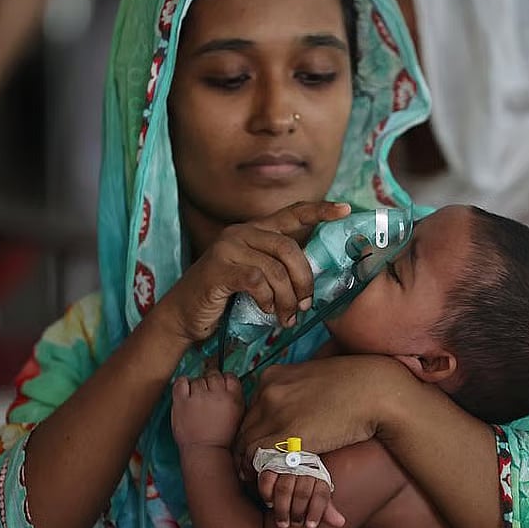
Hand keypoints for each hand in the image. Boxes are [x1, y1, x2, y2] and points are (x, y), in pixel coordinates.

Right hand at [157, 201, 349, 342]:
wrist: (183, 317)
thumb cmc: (224, 299)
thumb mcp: (255, 279)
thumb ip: (278, 269)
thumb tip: (313, 278)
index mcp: (254, 231)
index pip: (292, 213)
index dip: (320, 210)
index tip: (345, 210)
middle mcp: (241, 233)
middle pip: (289, 248)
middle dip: (304, 280)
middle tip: (305, 305)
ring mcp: (228, 248)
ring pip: (276, 268)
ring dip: (288, 298)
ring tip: (287, 317)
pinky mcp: (219, 269)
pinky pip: (257, 282)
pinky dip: (268, 300)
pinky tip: (267, 311)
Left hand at [171, 373, 244, 448]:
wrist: (205, 451)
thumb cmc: (221, 436)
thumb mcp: (238, 414)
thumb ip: (234, 396)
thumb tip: (227, 381)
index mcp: (233, 397)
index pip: (230, 376)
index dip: (224, 380)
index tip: (219, 387)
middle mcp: (217, 394)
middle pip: (213, 375)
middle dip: (210, 383)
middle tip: (207, 397)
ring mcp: (198, 397)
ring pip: (197, 379)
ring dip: (197, 387)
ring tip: (197, 401)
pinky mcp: (182, 401)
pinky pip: (181, 382)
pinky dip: (183, 384)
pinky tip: (186, 393)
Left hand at [235, 355, 421, 473]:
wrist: (376, 390)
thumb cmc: (355, 385)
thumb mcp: (316, 379)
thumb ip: (298, 392)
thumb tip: (294, 411)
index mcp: (274, 375)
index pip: (252, 410)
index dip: (254, 432)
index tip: (258, 448)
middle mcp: (269, 391)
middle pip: (246, 427)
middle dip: (248, 450)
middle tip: (252, 469)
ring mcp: (275, 412)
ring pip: (247, 444)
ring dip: (251, 465)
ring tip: (259, 480)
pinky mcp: (288, 434)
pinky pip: (261, 457)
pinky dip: (261, 471)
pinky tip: (270, 481)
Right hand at [257, 471, 343, 527]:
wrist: (290, 457)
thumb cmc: (306, 481)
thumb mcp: (318, 493)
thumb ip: (326, 509)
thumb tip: (340, 523)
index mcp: (318, 474)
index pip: (321, 493)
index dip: (317, 511)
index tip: (310, 526)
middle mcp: (304, 468)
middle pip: (302, 493)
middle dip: (298, 512)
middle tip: (295, 524)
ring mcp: (286, 465)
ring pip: (284, 489)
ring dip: (282, 509)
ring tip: (283, 523)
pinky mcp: (270, 465)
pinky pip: (267, 481)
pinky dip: (268, 494)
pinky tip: (270, 504)